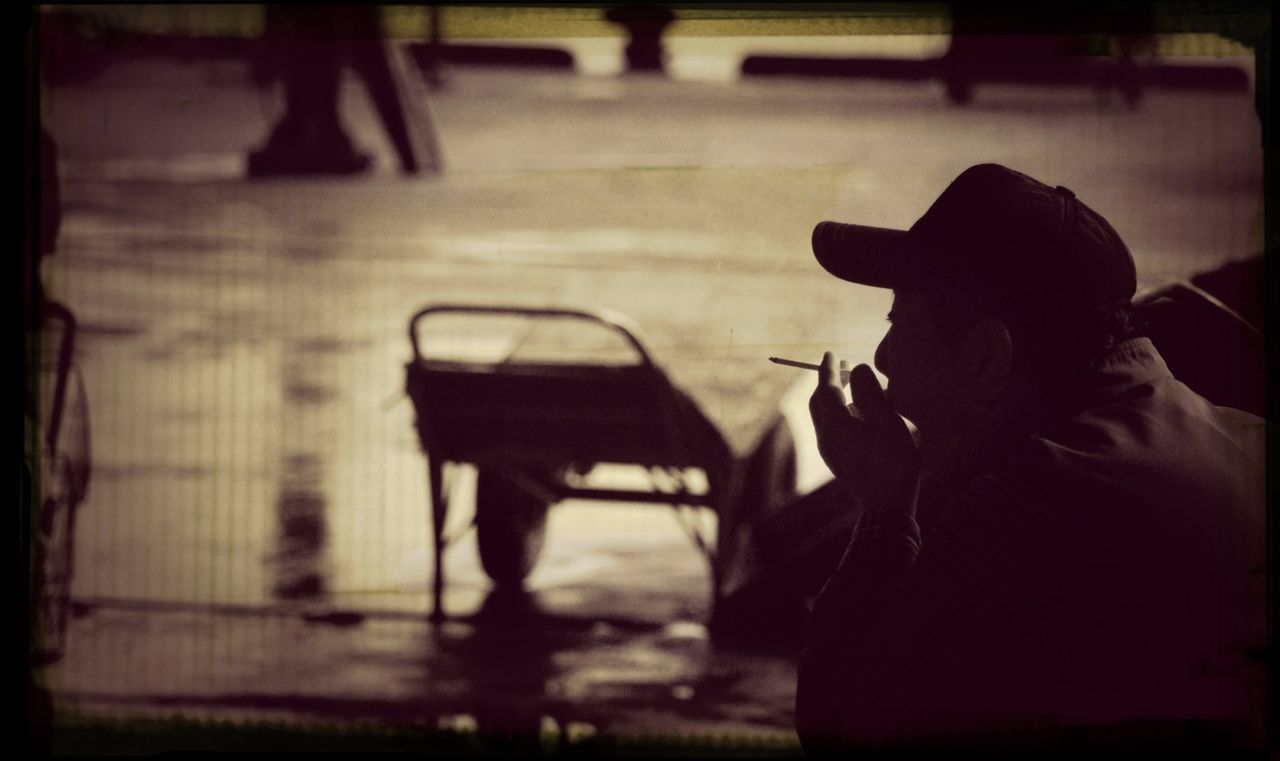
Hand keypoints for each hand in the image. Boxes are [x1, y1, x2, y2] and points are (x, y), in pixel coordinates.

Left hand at [808, 352, 919, 515]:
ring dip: (836, 399)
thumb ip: (871, 392)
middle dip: (829, 382)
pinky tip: (860, 416)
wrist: (888, 507)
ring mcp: (829, 451)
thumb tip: (857, 369)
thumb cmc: (893, 462)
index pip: (827, 387)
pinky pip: (831, 429)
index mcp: (835, 425)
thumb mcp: (887, 421)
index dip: (829, 368)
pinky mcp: (837, 461)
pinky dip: (840, 415)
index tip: (830, 353)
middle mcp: (825, 437)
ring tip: (857, 389)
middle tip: (846, 368)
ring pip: (824, 416)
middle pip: (819, 402)